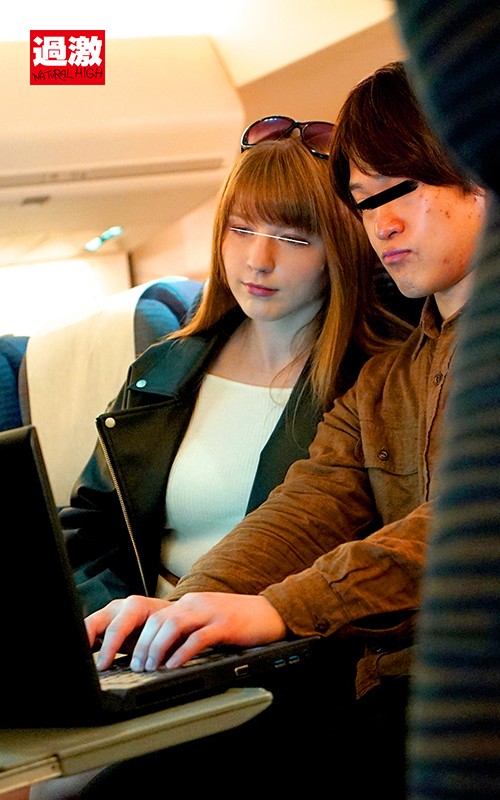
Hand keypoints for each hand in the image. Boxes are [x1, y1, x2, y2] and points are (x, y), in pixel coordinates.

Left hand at [86, 592, 286, 670]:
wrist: (270, 612)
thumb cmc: (238, 621)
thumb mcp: (206, 621)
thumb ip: (185, 630)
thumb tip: (159, 651)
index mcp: (187, 603)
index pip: (152, 616)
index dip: (135, 636)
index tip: (126, 657)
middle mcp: (194, 604)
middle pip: (157, 620)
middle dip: (141, 645)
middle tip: (135, 666)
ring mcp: (209, 612)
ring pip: (172, 626)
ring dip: (157, 649)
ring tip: (151, 668)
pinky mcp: (224, 624)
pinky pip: (197, 638)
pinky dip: (182, 653)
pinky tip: (175, 666)